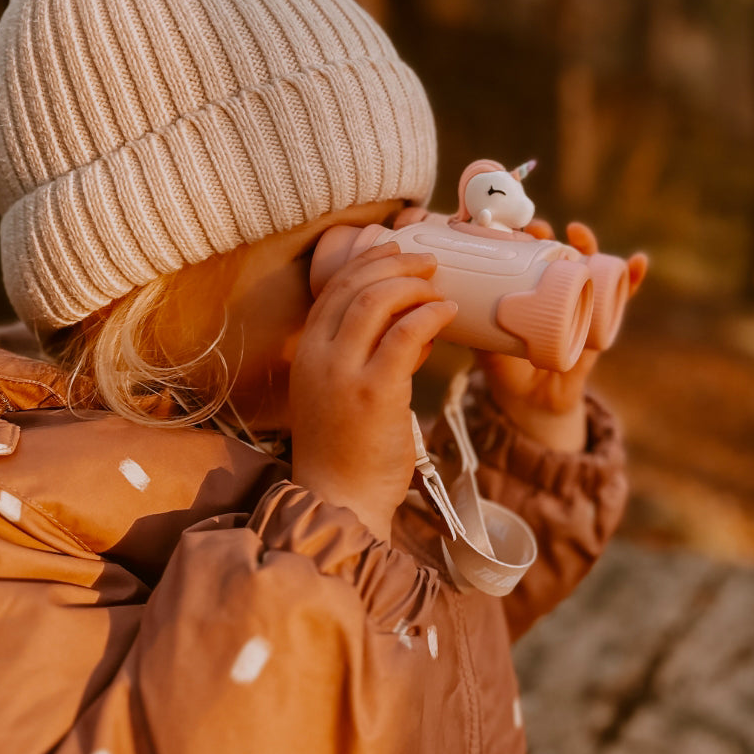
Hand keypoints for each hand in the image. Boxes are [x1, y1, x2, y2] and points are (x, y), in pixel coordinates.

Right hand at [290, 242, 456, 541]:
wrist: (339, 500)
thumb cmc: (346, 452)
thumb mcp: (339, 393)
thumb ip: (365, 357)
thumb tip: (410, 326)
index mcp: (306, 352)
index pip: (333, 288)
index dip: (367, 261)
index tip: (396, 252)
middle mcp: (318, 355)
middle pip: (354, 284)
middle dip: (394, 264)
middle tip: (426, 263)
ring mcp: (343, 372)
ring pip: (376, 300)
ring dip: (412, 284)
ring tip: (438, 286)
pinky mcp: (374, 392)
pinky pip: (404, 334)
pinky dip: (429, 315)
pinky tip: (448, 313)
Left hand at [475, 222, 646, 450]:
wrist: (535, 405)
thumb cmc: (507, 371)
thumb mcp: (488, 349)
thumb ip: (477, 331)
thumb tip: (456, 308)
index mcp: (527, 290)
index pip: (526, 255)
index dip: (521, 238)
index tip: (510, 228)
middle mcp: (555, 290)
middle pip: (556, 253)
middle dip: (550, 235)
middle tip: (538, 230)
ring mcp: (580, 303)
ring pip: (589, 265)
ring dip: (588, 244)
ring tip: (578, 233)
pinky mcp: (600, 322)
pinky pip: (621, 297)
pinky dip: (632, 278)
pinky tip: (638, 262)